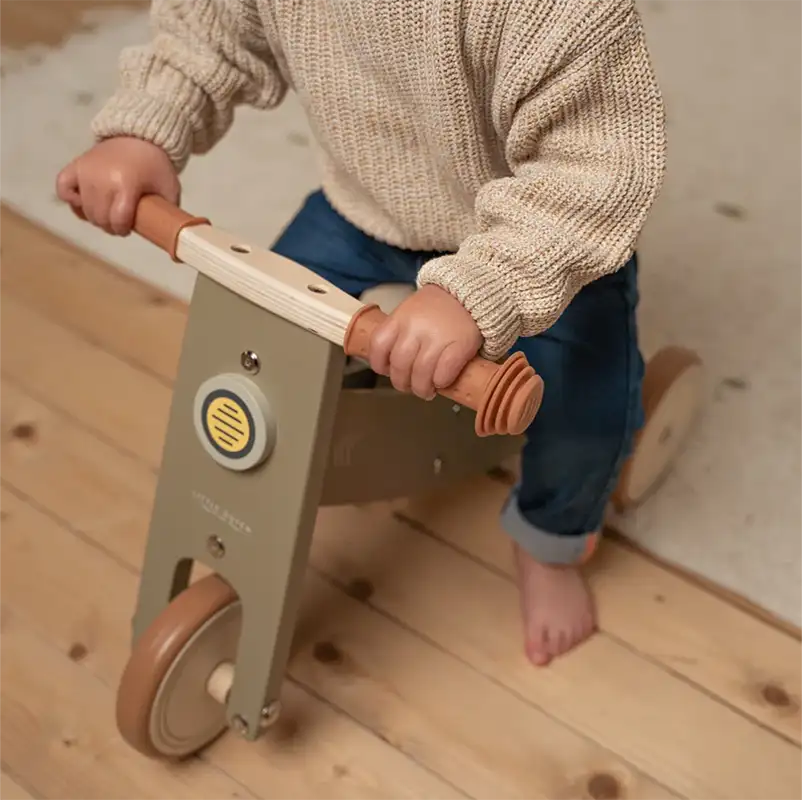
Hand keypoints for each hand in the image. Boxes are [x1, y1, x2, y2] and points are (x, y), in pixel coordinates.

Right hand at [56, 137, 179, 234]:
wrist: (139, 136)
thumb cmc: (155, 166)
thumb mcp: (169, 189)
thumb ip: (168, 213)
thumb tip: (171, 239)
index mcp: (126, 184)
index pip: (117, 220)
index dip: (122, 229)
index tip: (128, 228)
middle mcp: (102, 178)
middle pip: (99, 218)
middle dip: (110, 226)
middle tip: (119, 223)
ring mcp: (86, 171)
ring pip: (84, 209)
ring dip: (95, 217)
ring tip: (107, 212)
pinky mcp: (75, 166)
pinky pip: (64, 189)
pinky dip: (71, 199)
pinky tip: (85, 202)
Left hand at [368, 284, 482, 399]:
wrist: (470, 294)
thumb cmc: (437, 308)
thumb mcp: (410, 312)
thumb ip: (399, 334)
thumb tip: (391, 366)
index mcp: (400, 318)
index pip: (378, 346)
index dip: (379, 364)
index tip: (386, 371)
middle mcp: (415, 328)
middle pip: (399, 365)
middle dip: (402, 383)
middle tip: (410, 387)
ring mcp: (438, 337)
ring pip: (420, 374)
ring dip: (422, 388)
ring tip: (426, 391)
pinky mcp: (460, 346)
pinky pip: (444, 374)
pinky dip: (440, 382)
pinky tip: (441, 382)